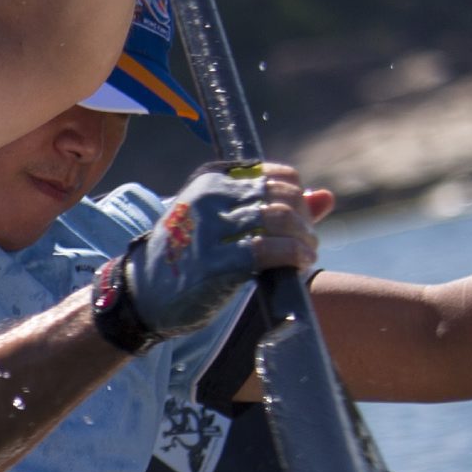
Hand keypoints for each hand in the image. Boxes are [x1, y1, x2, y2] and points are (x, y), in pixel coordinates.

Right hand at [114, 163, 329, 341]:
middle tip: (307, 242)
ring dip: (303, 239)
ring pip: (280, 219)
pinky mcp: (214, 262)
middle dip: (304, 221)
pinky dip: (293, 255)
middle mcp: (208, 197)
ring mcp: (209, 228)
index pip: (279, 176)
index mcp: (211, 180)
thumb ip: (276, 207)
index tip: (300, 222)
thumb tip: (327, 196)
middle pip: (283, 197)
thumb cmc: (190, 257)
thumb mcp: (224, 222)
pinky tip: (298, 264)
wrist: (144, 294)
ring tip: (306, 254)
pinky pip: (270, 250)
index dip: (299, 199)